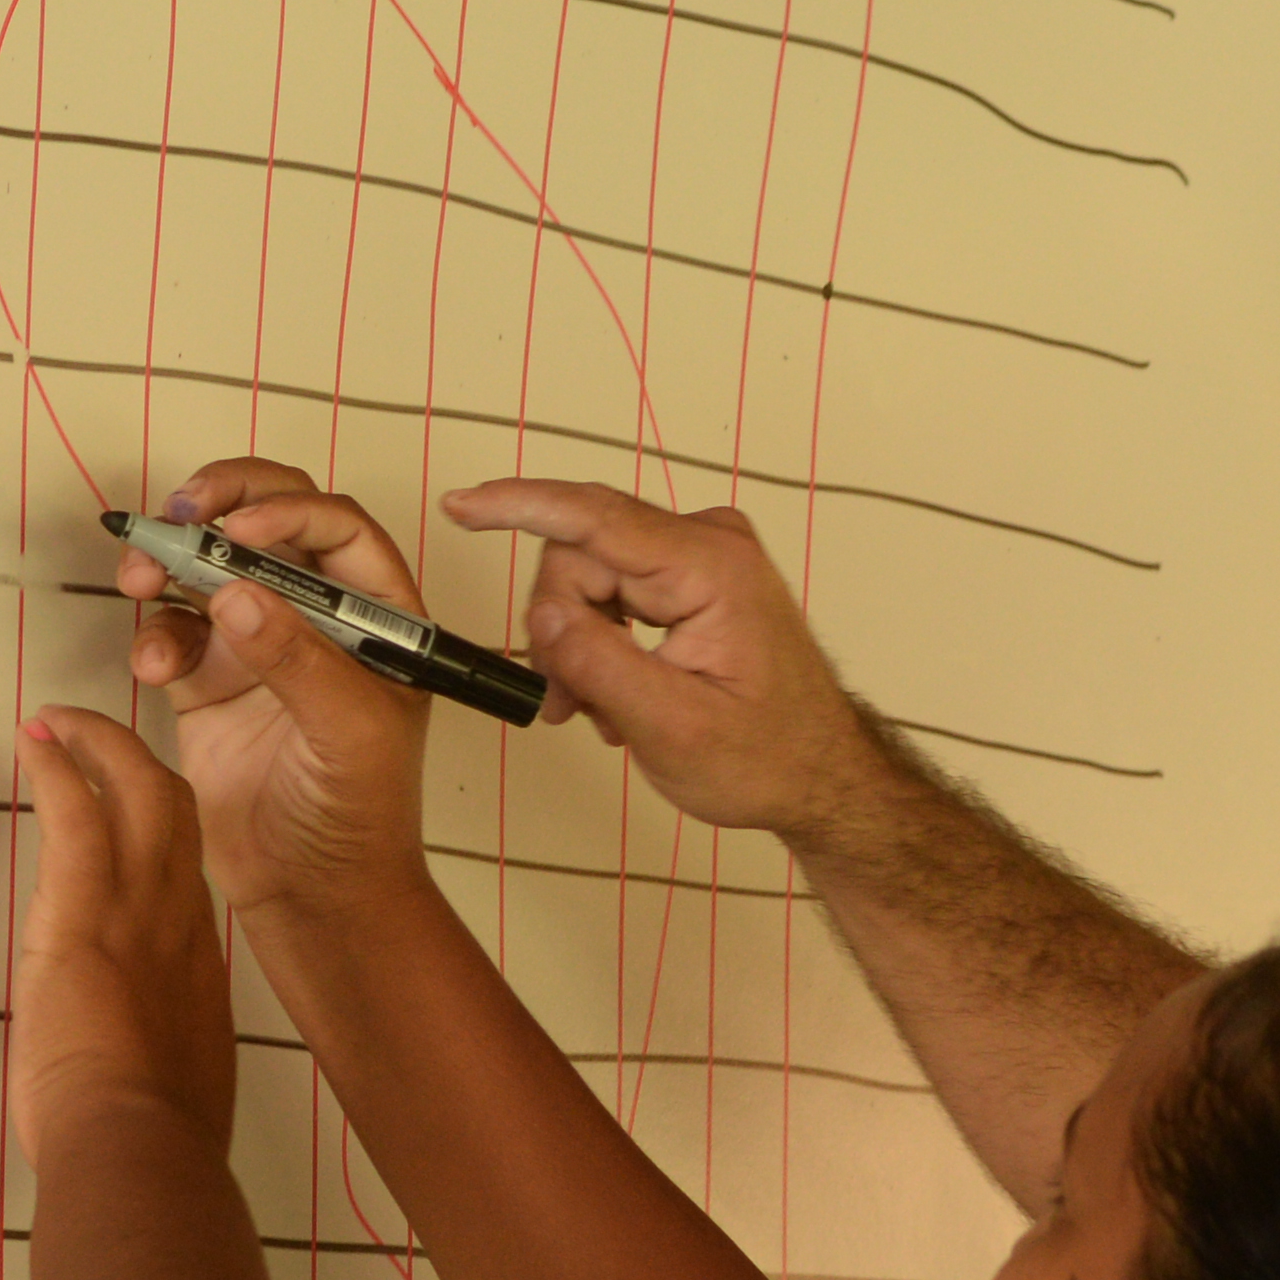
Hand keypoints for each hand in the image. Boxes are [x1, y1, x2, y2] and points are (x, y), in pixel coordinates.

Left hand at [7, 703, 236, 1166]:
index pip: (188, 884)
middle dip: (140, 769)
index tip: (135, 825)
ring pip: (138, 796)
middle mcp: (181, 928)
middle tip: (99, 742)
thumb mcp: (171, 1095)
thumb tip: (136, 1082)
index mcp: (198, 974)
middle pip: (179, 818)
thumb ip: (158, 1065)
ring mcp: (139, 914)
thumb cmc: (144, 1145)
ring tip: (58, 722)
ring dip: (96, 749)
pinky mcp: (86, 913)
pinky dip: (58, 772)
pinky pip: (78, 817)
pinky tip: (36, 744)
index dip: (164, 844)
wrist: (138, 1148)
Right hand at [107, 458, 436, 926]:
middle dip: (222, 504)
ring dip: (169, 559)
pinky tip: (154, 667)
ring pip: (210, 567)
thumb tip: (240, 592)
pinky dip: (154, 635)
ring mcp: (261, 644)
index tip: (238, 533)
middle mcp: (319, 618)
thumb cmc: (360, 817)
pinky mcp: (209, 680)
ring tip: (138, 577)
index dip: (288, 513)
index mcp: (378, 616)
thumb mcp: (348, 732)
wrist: (311, 893)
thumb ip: (298, 660)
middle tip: (181, 511)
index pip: (337, 528)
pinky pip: (172, 630)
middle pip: (270, 524)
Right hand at [444, 478, 881, 839]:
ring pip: (591, 574)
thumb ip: (599, 665)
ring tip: (603, 709)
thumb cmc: (768, 757)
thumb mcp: (671, 729)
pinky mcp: (694, 573)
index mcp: (712, 568)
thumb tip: (542, 616)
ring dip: (580, 642)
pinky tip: (619, 689)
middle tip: (568, 702)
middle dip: (559, 626)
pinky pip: (615, 587)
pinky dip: (601, 639)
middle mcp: (710, 544)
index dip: (517, 505)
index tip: (461, 505)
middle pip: (582, 553)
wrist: (819, 774)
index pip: (593, 517)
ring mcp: (703, 555)